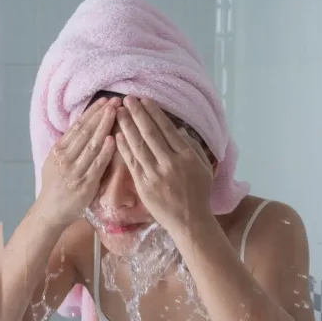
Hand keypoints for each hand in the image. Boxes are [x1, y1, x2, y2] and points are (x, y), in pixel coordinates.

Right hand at [35, 97, 117, 227]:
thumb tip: (84, 127)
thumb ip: (70, 147)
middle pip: (85, 131)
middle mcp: (65, 158)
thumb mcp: (57, 162)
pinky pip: (97, 164)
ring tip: (116, 112)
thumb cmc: (57, 185)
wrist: (51, 211)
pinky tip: (114, 139)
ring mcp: (74, 170)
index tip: (104, 100)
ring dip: (105, 127)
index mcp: (58, 150)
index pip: (77, 126)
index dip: (91, 112)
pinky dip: (105, 151)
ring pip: (92, 144)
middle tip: (115, 100)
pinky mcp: (84, 184)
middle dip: (101, 114)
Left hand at [114, 96, 213, 229]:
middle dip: (138, 114)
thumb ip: (193, 147)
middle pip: (151, 133)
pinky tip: (118, 135)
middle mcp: (171, 163)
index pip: (167, 129)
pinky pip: (132, 162)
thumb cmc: (199, 194)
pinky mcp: (143, 185)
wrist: (190, 221)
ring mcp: (155, 174)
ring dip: (127, 126)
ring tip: (119, 112)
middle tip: (127, 99)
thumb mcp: (204, 168)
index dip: (154, 113)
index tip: (145, 100)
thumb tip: (179, 129)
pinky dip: (124, 148)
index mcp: (187, 156)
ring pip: (138, 145)